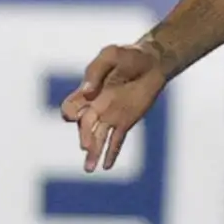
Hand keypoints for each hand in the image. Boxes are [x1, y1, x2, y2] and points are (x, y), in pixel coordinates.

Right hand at [60, 42, 166, 171]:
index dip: (70, 113)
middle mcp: (95, 106)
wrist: (153, 62)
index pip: (70, 108)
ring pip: (97, 138)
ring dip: (92, 153)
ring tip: (90, 169)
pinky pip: (116, 141)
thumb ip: (96, 70)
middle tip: (87, 146)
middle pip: (83, 127)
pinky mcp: (125, 122)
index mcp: (86, 92)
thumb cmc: (129, 55)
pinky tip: (106, 167)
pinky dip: (110, 154)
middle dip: (84, 137)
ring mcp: (110, 116)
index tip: (78, 114)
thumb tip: (88, 92)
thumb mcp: (111, 54)